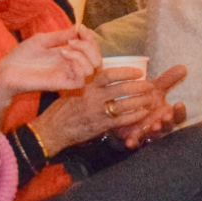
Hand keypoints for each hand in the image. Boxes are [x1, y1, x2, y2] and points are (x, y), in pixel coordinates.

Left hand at [0, 26, 101, 98]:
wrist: (6, 71)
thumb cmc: (21, 56)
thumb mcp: (43, 40)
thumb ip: (62, 36)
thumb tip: (79, 27)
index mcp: (68, 54)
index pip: (91, 48)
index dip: (91, 37)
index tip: (81, 28)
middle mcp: (71, 65)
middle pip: (97, 59)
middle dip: (90, 45)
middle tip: (72, 40)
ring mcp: (67, 75)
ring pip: (93, 69)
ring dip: (82, 54)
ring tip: (64, 50)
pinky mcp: (61, 85)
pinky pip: (82, 80)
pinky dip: (79, 66)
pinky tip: (65, 58)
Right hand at [30, 66, 159, 154]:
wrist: (51, 129)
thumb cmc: (62, 108)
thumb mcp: (72, 89)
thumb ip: (88, 81)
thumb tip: (103, 71)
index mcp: (86, 85)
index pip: (109, 74)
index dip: (126, 72)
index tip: (138, 71)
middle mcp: (92, 96)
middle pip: (121, 88)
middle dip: (138, 86)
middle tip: (150, 85)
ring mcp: (97, 112)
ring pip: (124, 104)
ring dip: (140, 101)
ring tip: (150, 99)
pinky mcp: (100, 126)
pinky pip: (121, 120)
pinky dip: (134, 116)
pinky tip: (143, 113)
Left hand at [112, 65, 188, 147]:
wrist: (125, 107)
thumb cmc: (144, 98)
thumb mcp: (155, 87)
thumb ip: (168, 79)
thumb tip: (183, 67)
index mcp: (167, 113)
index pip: (179, 115)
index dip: (180, 111)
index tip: (179, 104)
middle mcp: (160, 124)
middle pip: (168, 126)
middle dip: (168, 122)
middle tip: (166, 117)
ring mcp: (147, 131)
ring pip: (154, 135)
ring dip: (155, 132)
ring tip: (154, 126)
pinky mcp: (134, 136)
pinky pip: (135, 142)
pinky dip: (133, 142)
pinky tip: (130, 142)